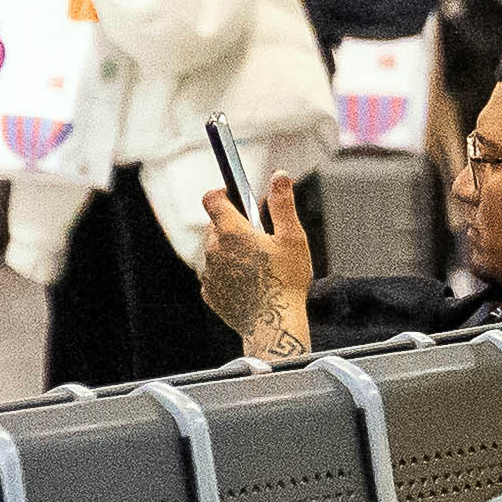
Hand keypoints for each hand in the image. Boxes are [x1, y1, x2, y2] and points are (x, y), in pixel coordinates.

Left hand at [199, 175, 316, 359]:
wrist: (274, 325)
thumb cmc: (286, 282)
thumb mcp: (292, 238)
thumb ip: (283, 204)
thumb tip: (279, 176)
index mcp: (231, 231)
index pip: (212, 198)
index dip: (222, 193)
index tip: (235, 196)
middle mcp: (213, 249)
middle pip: (216, 225)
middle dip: (234, 225)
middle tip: (260, 237)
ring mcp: (209, 273)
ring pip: (216, 251)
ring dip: (231, 251)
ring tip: (257, 264)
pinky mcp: (210, 293)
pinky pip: (216, 275)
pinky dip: (228, 274)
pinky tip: (250, 283)